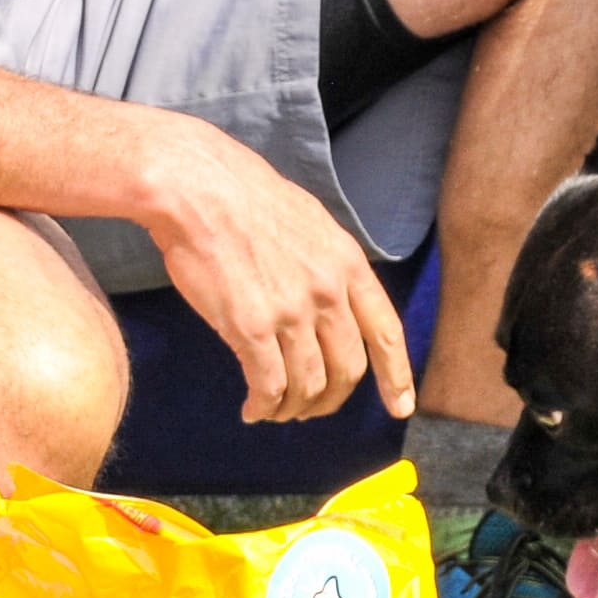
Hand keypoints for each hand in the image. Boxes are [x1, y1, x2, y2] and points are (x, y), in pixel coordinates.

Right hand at [132, 116, 418, 424]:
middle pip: (348, 369)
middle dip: (331, 399)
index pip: (386, 332)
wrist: (197, 187)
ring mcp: (291, 312)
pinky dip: (263, 406)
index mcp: (347, 263)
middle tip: (310, 408)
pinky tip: (252, 409)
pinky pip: (269, 385)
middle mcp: (328, 292)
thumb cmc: (243, 196)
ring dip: (294, 408)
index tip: (400, 407)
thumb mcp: (310, 221)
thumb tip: (332, 299)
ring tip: (275, 410)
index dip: (397, 376)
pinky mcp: (251, 328)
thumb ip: (328, 264)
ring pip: (309, 386)